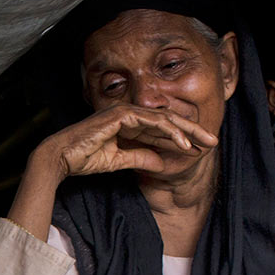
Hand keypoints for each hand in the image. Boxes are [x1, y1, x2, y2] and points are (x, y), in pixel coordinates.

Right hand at [34, 104, 217, 180]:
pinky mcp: (122, 115)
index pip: (161, 128)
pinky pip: (153, 122)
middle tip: (213, 141)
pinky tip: (184, 144)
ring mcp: (126, 112)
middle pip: (169, 120)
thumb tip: (161, 163)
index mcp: (128, 123)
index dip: (182, 138)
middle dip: (193, 130)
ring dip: (187, 131)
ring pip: (165, 119)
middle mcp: (129, 113)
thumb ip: (140, 159)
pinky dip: (170, 132)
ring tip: (205, 143)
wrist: (61, 158)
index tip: (200, 149)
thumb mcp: (118, 162)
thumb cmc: (83, 159)